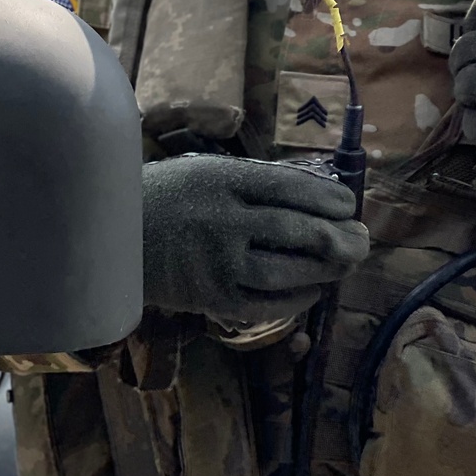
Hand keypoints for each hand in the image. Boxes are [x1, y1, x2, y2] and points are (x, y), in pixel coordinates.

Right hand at [142, 156, 369, 325]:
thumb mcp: (208, 171)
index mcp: (223, 180)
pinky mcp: (209, 297)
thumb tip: (318, 194)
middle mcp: (221, 220)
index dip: (328, 199)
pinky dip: (295, 300)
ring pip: (284, 272)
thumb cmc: (169, 197)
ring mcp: (214, 263)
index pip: (289, 188)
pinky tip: (313, 290)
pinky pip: (264, 304)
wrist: (112, 239)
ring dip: (323, 270)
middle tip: (363, 241)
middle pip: (294, 231)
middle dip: (338, 237)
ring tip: (345, 265)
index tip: (349, 205)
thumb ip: (256, 181)